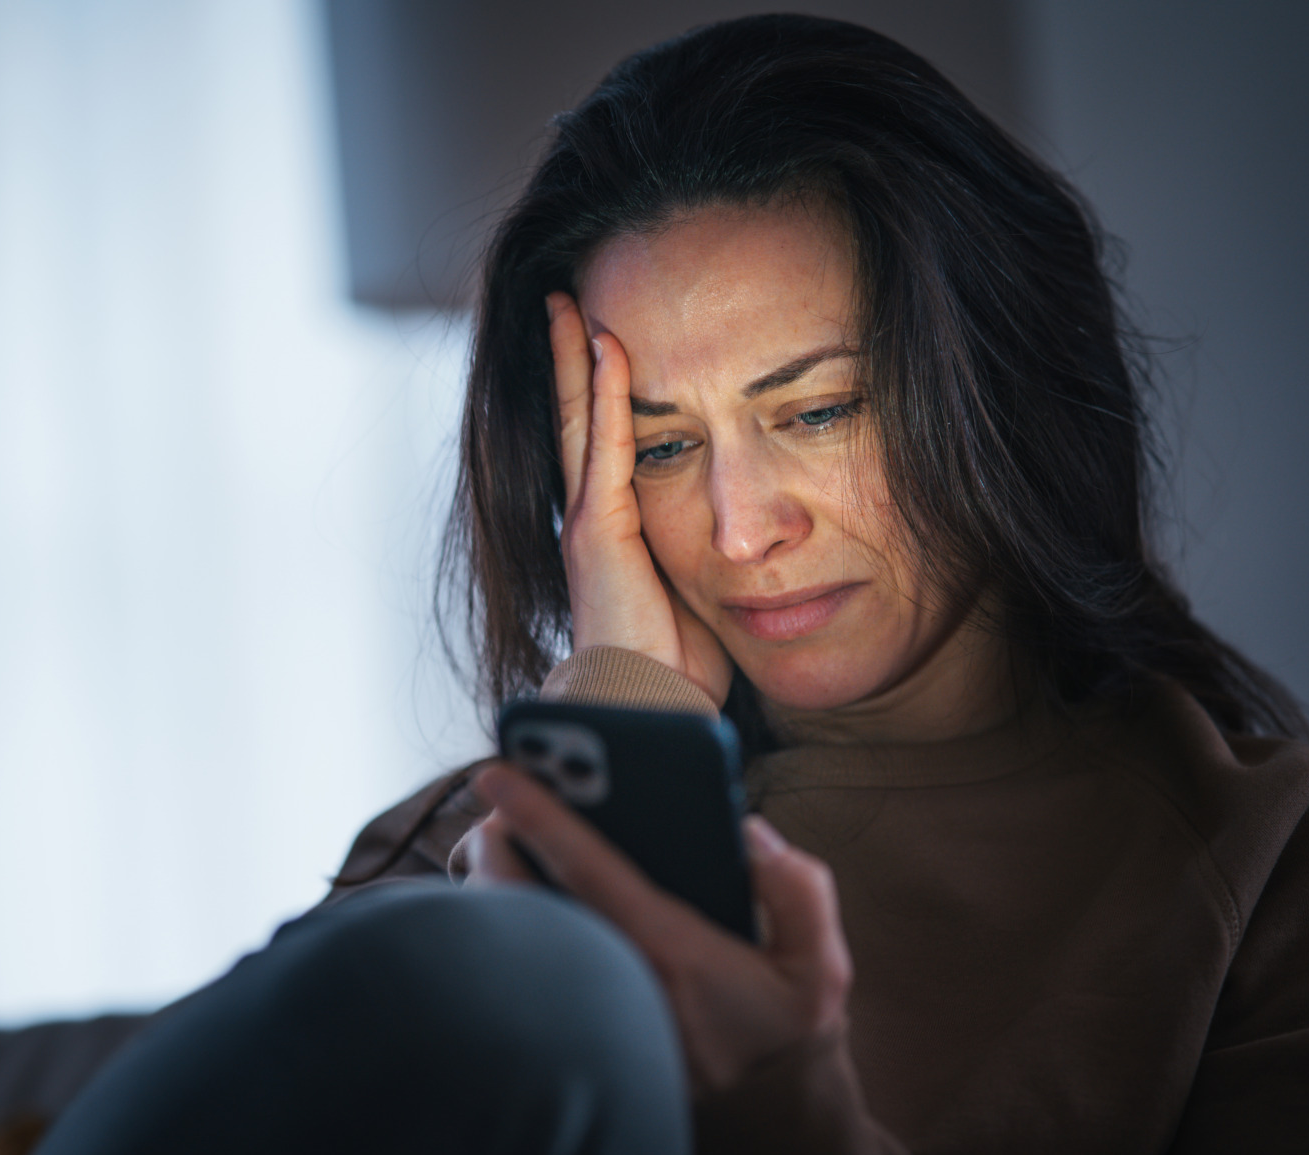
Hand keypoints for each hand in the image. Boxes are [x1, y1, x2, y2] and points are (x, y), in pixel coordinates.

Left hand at [461, 762, 851, 1095]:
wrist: (772, 1142)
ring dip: (493, 890)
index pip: (589, 870)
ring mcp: (587, 1015)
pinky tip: (517, 905)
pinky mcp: (576, 1037)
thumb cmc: (789, 1042)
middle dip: (494, 846)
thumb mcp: (823, 968)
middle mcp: (615, 985)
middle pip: (520, 904)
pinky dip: (507, 933)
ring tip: (500, 847)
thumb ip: (796, 888)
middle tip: (494, 808)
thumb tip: (744, 833)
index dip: (539, 815)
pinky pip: (521, 976)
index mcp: (673, 955)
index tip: (498, 772)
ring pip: (510, 942)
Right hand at [548, 292, 732, 705]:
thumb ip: (703, 548)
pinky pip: (605, 448)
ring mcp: (588, 521)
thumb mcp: (695, 587)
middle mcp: (588, 517)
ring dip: (574, 359)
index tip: (596, 337)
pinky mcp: (599, 531)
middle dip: (565, 357)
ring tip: (569, 304)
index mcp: (609, 529)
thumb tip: (745, 529)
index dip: (592, 390)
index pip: (598, 442)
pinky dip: (604, 397)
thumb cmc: (677, 662)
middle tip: (562, 298)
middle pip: (572, 418)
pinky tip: (606, 350)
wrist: (649, 703)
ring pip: (577, 422)